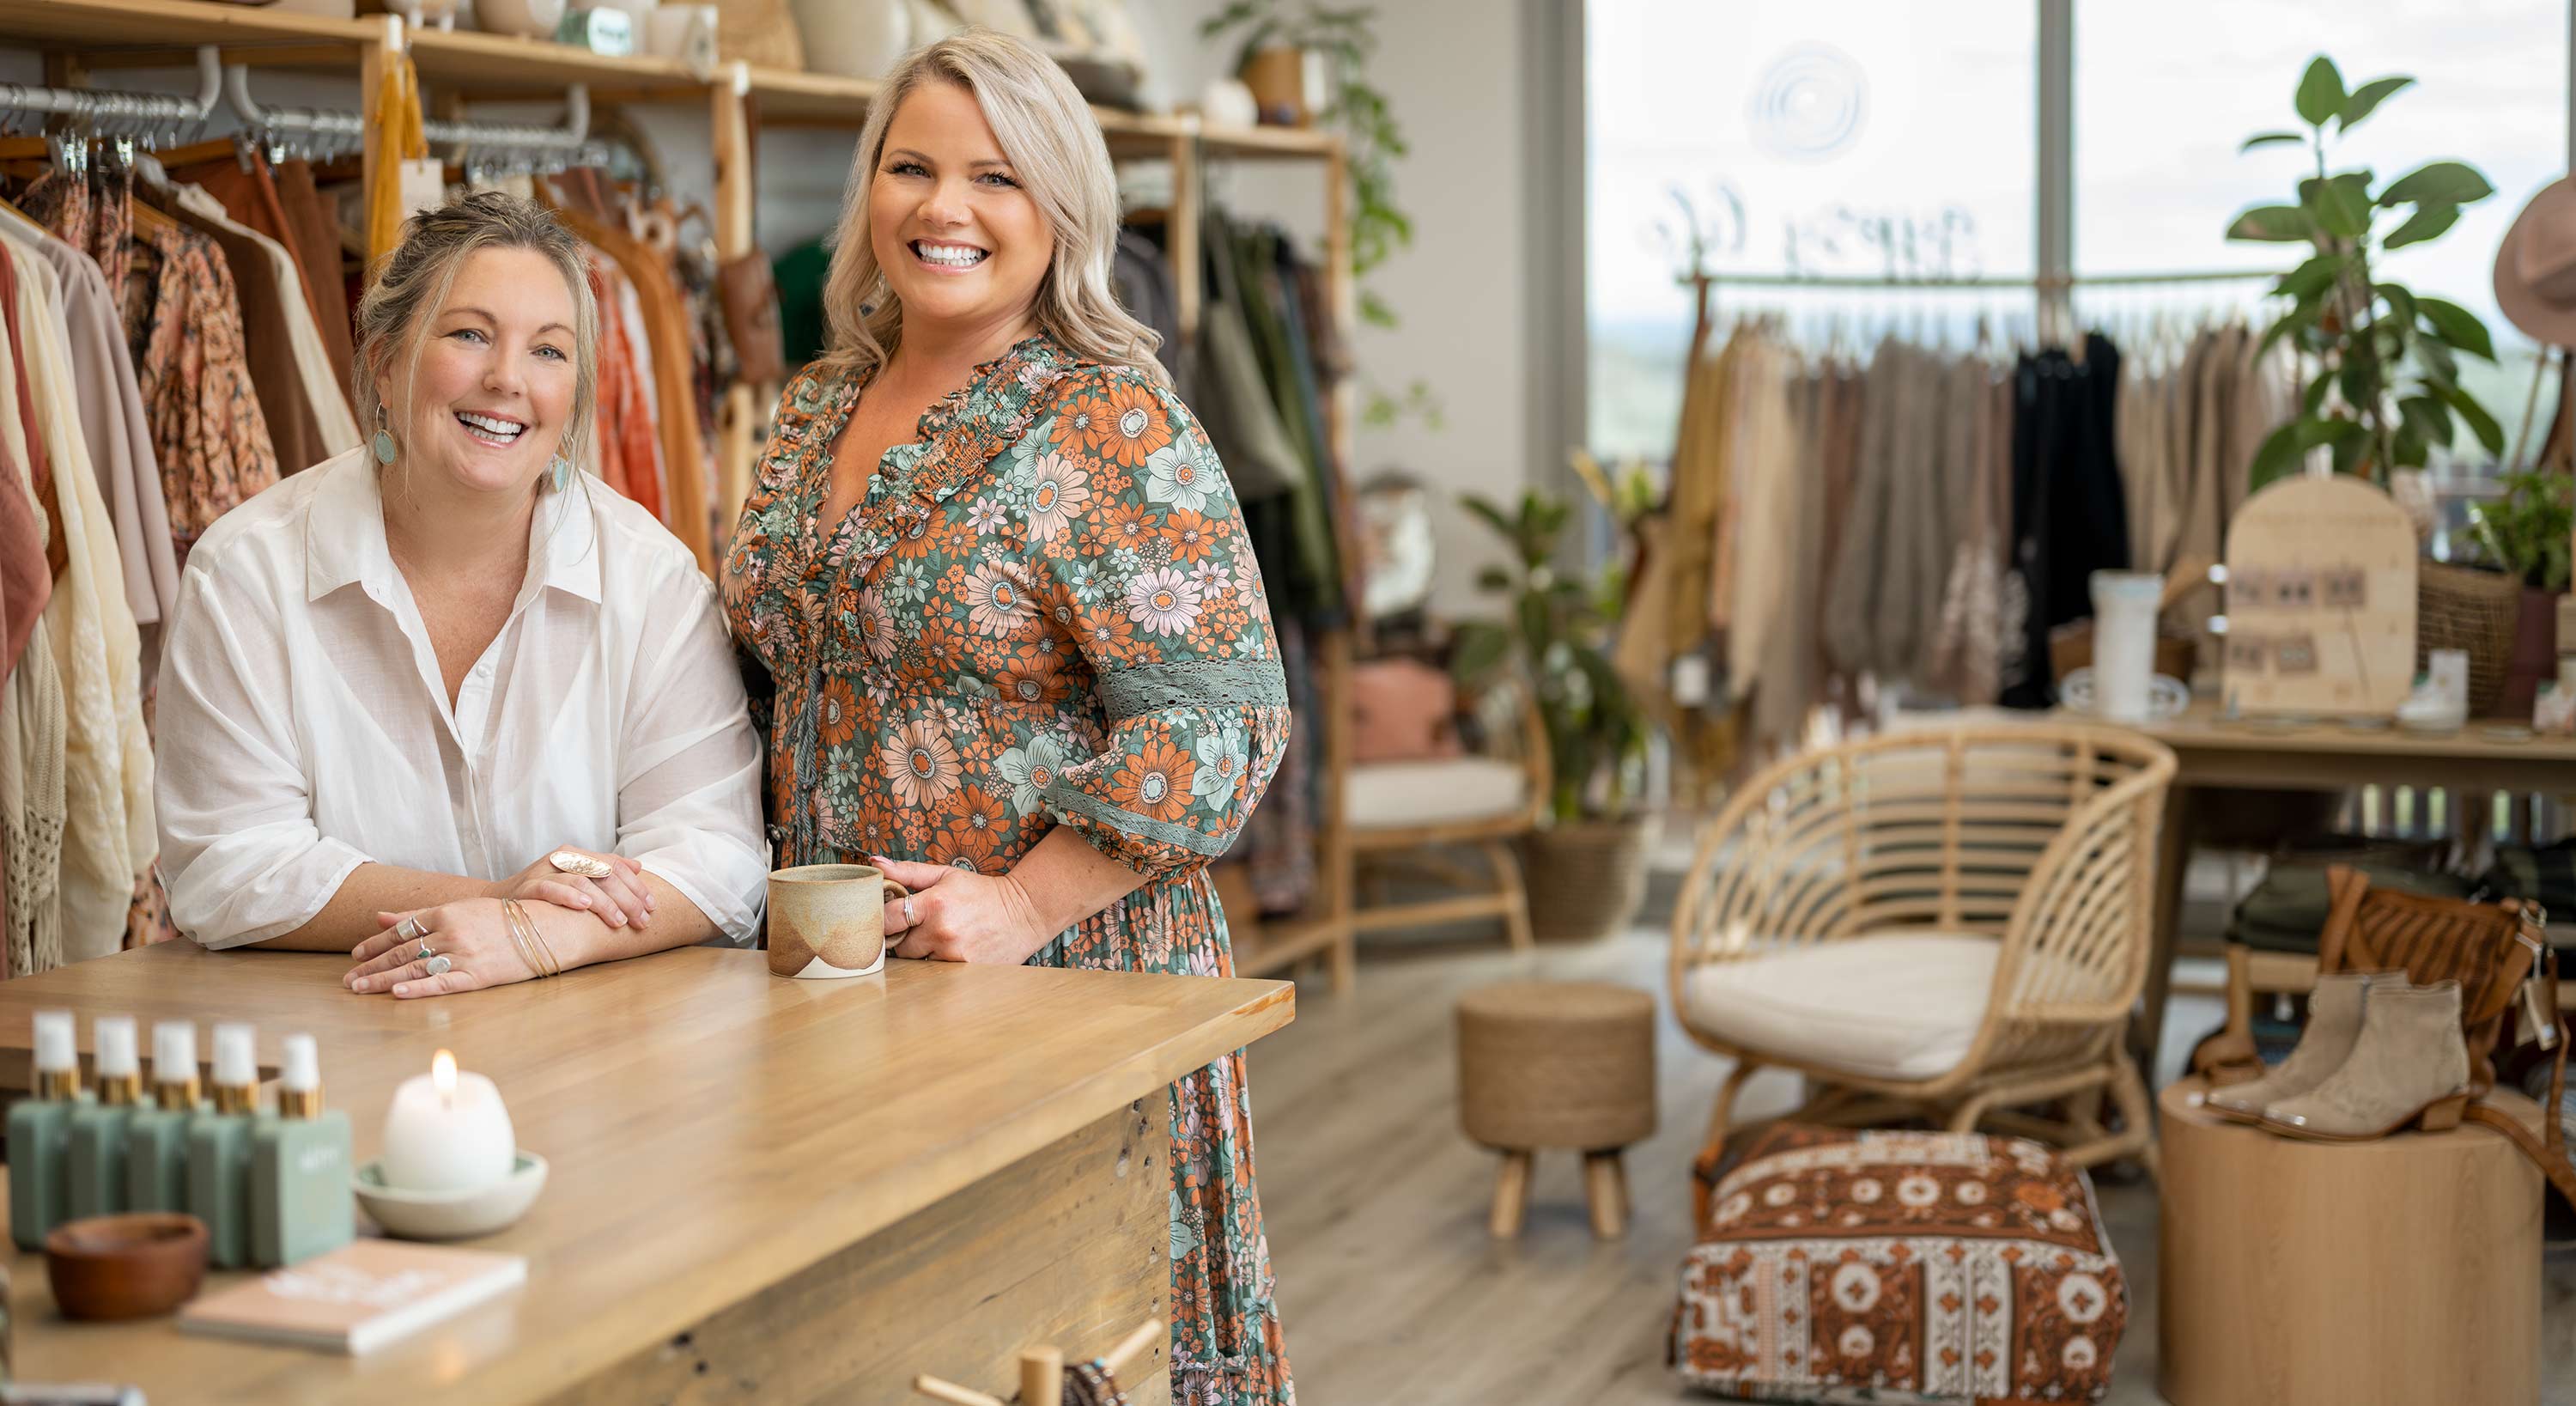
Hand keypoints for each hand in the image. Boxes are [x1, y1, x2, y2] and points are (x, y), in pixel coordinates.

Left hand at [345, 899, 539, 997]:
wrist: (548, 928)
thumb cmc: (506, 918)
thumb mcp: (463, 909)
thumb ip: (420, 915)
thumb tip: (381, 917)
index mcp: (447, 913)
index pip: (402, 929)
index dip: (375, 943)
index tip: (356, 954)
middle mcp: (452, 932)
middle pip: (402, 950)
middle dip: (372, 965)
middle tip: (349, 979)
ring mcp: (464, 955)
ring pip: (415, 968)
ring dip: (383, 979)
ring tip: (360, 989)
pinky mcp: (478, 976)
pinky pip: (442, 983)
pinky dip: (418, 988)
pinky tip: (398, 992)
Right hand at [492, 845, 651, 928]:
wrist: (496, 900)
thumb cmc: (543, 892)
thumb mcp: (575, 878)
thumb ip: (605, 871)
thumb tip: (638, 867)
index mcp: (577, 854)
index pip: (615, 865)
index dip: (637, 886)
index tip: (652, 907)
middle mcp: (562, 858)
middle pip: (604, 874)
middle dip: (628, 899)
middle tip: (642, 920)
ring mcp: (544, 871)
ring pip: (582, 880)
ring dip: (605, 902)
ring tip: (620, 920)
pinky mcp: (527, 887)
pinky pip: (550, 888)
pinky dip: (569, 896)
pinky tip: (585, 906)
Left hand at [872, 855, 1052, 965]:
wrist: (1025, 913)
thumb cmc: (981, 892)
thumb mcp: (946, 874)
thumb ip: (908, 871)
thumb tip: (874, 863)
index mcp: (934, 903)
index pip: (887, 919)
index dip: (882, 920)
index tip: (888, 919)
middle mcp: (942, 932)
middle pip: (899, 947)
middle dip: (903, 939)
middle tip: (916, 930)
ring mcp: (953, 956)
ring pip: (916, 963)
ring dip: (920, 954)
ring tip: (937, 940)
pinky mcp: (964, 972)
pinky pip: (935, 974)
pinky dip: (937, 965)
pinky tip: (950, 952)